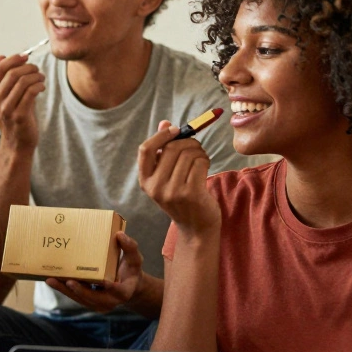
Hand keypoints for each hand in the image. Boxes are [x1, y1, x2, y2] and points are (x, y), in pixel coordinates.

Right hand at [0, 53, 46, 151]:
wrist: (17, 142)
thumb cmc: (14, 115)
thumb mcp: (5, 95)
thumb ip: (3, 77)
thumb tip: (0, 57)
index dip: (14, 59)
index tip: (26, 57)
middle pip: (12, 73)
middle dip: (28, 67)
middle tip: (37, 69)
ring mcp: (6, 109)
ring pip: (23, 82)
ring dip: (36, 76)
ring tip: (41, 78)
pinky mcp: (19, 116)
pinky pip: (31, 92)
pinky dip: (39, 85)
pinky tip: (42, 87)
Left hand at [47, 232, 144, 312]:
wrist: (127, 285)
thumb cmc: (130, 269)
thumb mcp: (135, 258)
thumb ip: (130, 247)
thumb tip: (120, 234)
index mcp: (124, 291)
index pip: (118, 291)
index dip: (112, 287)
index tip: (104, 282)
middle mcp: (111, 301)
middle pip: (94, 298)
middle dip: (81, 291)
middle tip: (69, 281)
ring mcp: (99, 304)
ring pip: (81, 299)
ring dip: (65, 290)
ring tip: (51, 280)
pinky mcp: (88, 302)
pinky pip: (75, 296)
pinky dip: (64, 289)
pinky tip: (51, 280)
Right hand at [138, 121, 220, 237]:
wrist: (196, 227)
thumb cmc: (182, 197)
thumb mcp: (167, 176)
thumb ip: (163, 151)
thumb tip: (165, 123)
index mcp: (145, 181)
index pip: (145, 149)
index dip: (161, 136)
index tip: (175, 130)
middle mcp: (156, 187)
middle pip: (172, 148)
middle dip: (188, 142)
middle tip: (196, 147)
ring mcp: (173, 191)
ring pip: (189, 154)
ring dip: (199, 151)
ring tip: (201, 159)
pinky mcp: (191, 193)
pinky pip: (200, 163)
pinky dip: (206, 160)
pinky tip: (205, 166)